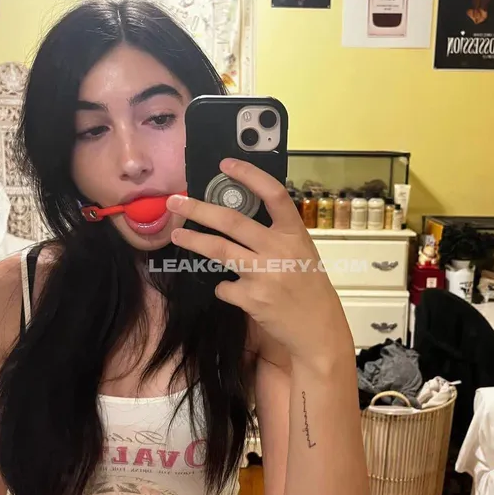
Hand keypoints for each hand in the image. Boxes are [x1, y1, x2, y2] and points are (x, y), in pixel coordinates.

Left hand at [166, 158, 353, 367]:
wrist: (318, 329)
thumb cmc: (310, 288)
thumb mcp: (303, 254)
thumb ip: (277, 238)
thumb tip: (238, 223)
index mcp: (295, 234)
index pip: (274, 194)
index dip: (249, 176)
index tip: (225, 165)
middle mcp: (279, 250)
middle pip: (232, 221)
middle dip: (198, 209)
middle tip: (174, 202)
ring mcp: (264, 275)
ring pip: (219, 250)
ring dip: (194, 240)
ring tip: (178, 234)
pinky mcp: (251, 299)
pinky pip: (224, 287)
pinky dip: (224, 287)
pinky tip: (234, 291)